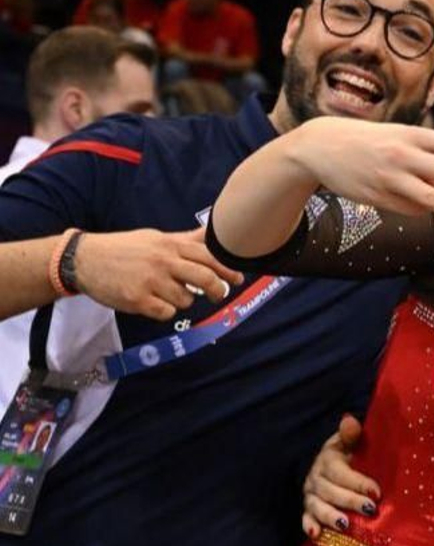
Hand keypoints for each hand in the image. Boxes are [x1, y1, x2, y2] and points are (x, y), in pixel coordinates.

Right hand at [73, 227, 245, 320]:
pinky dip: (164, 311)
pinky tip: (153, 302)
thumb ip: (186, 240)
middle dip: (218, 291)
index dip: (228, 270)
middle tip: (217, 295)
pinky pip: (167, 312)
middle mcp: (163, 261)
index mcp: (170, 245)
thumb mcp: (156, 237)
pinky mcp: (138, 300)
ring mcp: (151, 281)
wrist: (83, 259)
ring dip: (182, 301)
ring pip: (186, 300)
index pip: (210, 257)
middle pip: (206, 279)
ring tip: (167, 293)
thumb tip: (212, 232)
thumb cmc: (124, 248)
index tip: (237, 279)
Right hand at [284, 118, 433, 230]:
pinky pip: (410, 210)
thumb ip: (428, 163)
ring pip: (433, 200)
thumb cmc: (369, 141)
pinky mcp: (379, 197)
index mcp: (415, 135)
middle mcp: (406, 155)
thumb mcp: (401, 140)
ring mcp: (391, 178)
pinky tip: (398, 195)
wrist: (317, 147)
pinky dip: (415, 207)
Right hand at [301, 414, 379, 537]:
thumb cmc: (347, 454)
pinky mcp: (308, 509)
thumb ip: (351, 434)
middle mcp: (316, 478)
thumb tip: (350, 421)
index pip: (340, 472)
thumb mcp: (349, 441)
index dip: (358, 482)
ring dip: (330, 516)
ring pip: (317, 506)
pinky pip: (305, 519)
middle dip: (350, 501)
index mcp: (327, 460)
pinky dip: (309, 527)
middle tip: (370, 509)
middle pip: (330, 491)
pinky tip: (316, 535)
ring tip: (345, 525)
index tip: (376, 492)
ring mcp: (310, 495)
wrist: (329, 465)